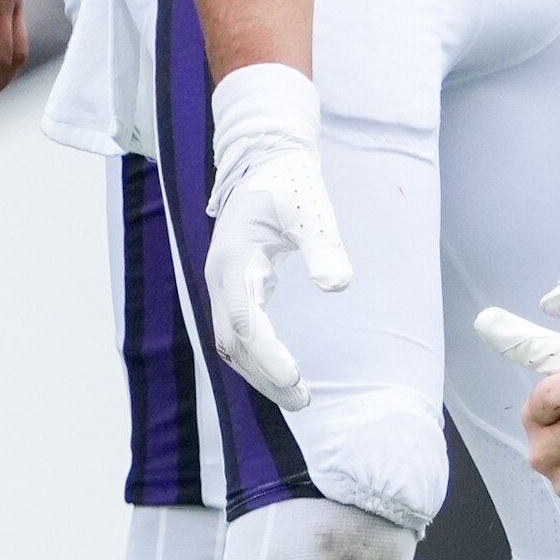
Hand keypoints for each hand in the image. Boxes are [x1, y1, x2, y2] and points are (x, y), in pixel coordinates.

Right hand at [203, 64, 351, 411]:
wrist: (265, 160)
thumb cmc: (290, 182)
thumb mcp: (310, 209)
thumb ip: (323, 244)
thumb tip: (337, 285)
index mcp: (235, 260)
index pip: (245, 322)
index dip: (268, 354)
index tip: (295, 377)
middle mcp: (221, 278)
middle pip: (233, 342)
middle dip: (264, 374)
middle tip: (303, 400)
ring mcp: (224, 284)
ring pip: (231, 341)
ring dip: (259, 372)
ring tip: (297, 397)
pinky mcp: (236, 286)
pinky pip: (239, 330)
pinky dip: (257, 356)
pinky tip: (282, 372)